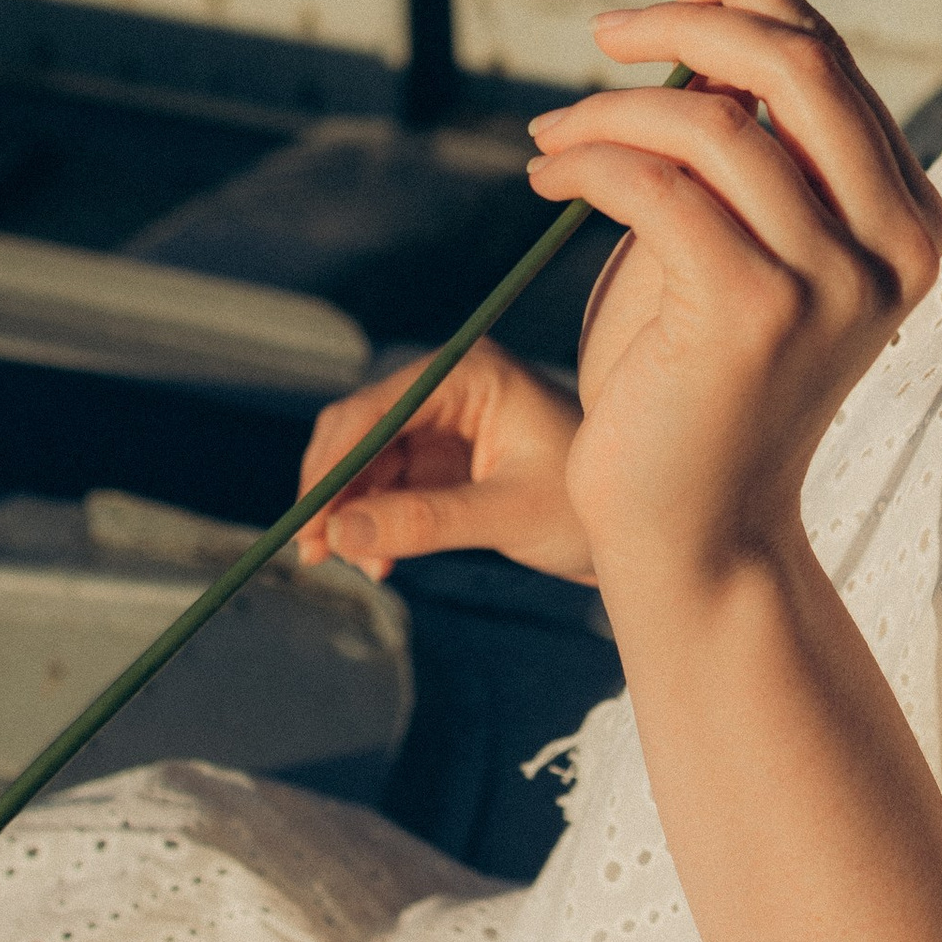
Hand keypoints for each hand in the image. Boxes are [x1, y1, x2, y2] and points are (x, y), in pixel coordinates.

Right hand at [289, 334, 593, 584]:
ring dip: (351, 513)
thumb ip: (426, 522)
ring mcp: (444, 420)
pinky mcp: (444, 456)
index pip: (376, 410)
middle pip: (359, 430)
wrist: (634, 528)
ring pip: (366, 460)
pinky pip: (387, 484)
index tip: (307, 523)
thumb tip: (340, 534)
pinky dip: (375, 520)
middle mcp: (450, 385)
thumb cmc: (586, 508)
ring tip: (355, 568)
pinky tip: (380, 564)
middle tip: (313, 554)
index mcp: (471, 373)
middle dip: (333, 492)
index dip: (333, 467)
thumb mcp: (508, 514)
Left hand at [522, 0, 941, 590]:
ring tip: (552, 135)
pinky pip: (660, 187)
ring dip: (610, 109)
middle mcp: (894, 242)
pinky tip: (546, 177)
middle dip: (690, 14)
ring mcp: (835, 280)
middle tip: (602, 23)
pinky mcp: (758, 314)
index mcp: (907, 215)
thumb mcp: (728, 234)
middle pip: (795, 64)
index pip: (828, 57)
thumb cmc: (697, 378)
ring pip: (715, 124)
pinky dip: (589, 162)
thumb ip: (734, 127)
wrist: (692, 532)